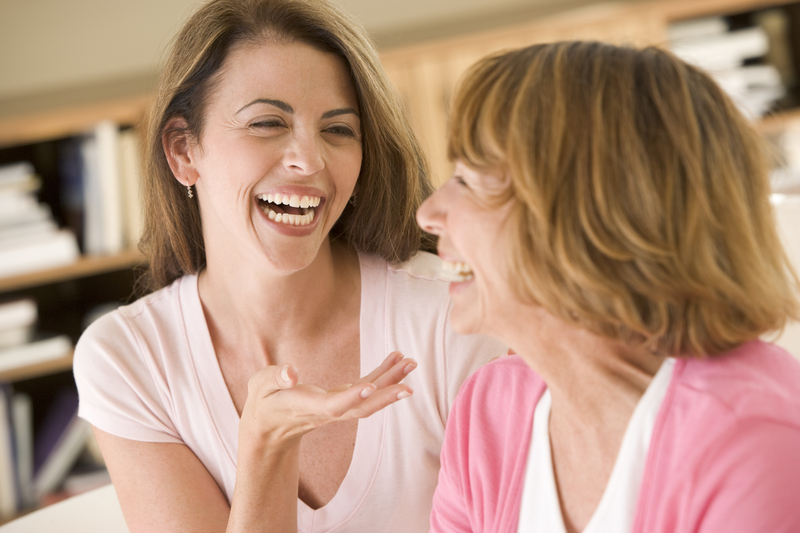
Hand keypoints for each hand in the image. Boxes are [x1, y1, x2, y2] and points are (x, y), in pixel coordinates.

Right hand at [239, 352, 415, 449]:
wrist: (269, 427)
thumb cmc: (264, 402)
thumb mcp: (259, 386)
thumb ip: (275, 378)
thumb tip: (291, 373)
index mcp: (307, 407)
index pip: (332, 405)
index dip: (352, 398)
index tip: (371, 388)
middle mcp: (327, 411)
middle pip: (360, 408)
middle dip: (385, 396)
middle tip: (409, 383)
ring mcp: (337, 408)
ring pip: (368, 401)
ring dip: (391, 383)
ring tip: (410, 363)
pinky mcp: (342, 401)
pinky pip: (366, 390)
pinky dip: (383, 375)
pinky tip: (396, 359)